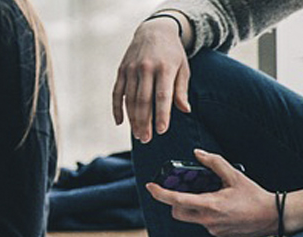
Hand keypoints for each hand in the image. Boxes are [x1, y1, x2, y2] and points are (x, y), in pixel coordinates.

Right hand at [113, 16, 191, 142]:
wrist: (154, 30)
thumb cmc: (172, 53)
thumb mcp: (183, 68)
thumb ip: (181, 89)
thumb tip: (185, 110)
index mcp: (165, 68)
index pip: (162, 95)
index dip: (162, 114)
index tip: (162, 130)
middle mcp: (146, 68)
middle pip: (144, 100)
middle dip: (144, 122)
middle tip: (146, 139)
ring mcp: (131, 69)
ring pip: (130, 99)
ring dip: (132, 119)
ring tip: (138, 135)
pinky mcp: (121, 70)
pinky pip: (117, 92)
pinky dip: (117, 108)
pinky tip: (120, 122)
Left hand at [145, 150, 275, 236]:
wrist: (274, 217)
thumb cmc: (255, 196)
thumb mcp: (235, 175)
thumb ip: (214, 163)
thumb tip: (197, 154)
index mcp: (210, 205)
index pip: (176, 201)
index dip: (160, 193)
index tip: (150, 187)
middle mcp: (208, 221)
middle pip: (178, 212)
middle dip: (176, 202)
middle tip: (184, 190)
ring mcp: (213, 230)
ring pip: (192, 218)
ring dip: (194, 207)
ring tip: (212, 196)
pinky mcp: (219, 235)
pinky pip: (205, 224)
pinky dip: (207, 214)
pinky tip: (223, 207)